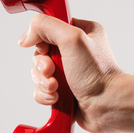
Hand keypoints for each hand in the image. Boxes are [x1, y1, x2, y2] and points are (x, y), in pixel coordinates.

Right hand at [19, 15, 124, 132]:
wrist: (107, 105)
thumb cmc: (97, 73)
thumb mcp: (72, 38)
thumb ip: (46, 26)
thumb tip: (26, 37)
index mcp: (82, 32)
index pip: (49, 29)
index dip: (42, 41)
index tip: (47, 50)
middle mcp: (75, 51)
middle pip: (40, 53)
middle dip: (42, 66)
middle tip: (51, 71)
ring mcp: (69, 72)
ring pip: (39, 73)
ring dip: (42, 82)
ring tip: (56, 88)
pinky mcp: (65, 91)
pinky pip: (42, 90)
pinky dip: (45, 95)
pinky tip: (57, 97)